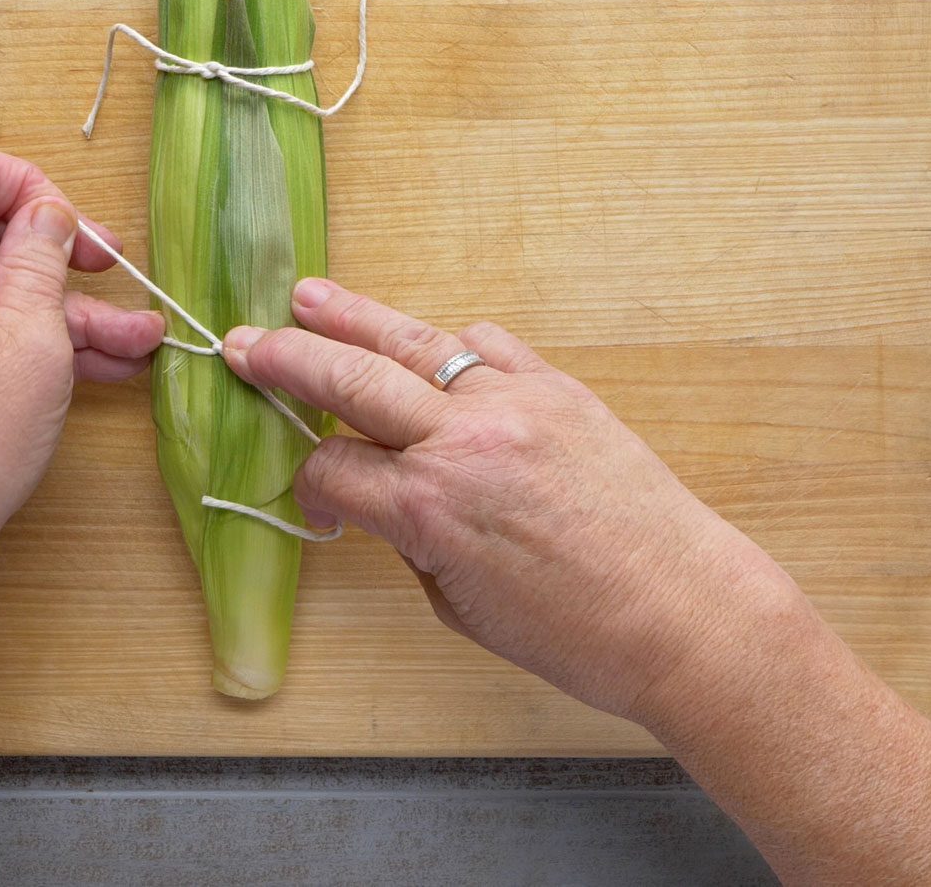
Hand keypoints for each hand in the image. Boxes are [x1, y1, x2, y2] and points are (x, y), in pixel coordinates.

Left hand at [0, 144, 162, 566]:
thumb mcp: (33, 343)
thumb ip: (40, 261)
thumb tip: (49, 209)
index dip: (27, 184)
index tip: (72, 230)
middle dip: (60, 252)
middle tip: (117, 272)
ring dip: (66, 306)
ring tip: (139, 339)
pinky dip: (34, 335)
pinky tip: (105, 362)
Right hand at [221, 278, 812, 725]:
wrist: (686, 613)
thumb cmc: (577, 634)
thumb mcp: (463, 606)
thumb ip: (416, 542)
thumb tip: (392, 502)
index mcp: (428, 509)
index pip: (331, 470)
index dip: (306, 484)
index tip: (308, 495)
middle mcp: (462, 440)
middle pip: (349, 380)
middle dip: (287, 359)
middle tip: (243, 341)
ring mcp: (514, 403)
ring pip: (414, 342)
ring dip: (354, 318)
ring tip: (309, 297)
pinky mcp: (560, 390)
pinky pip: (488, 348)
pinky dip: (451, 344)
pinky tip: (428, 343)